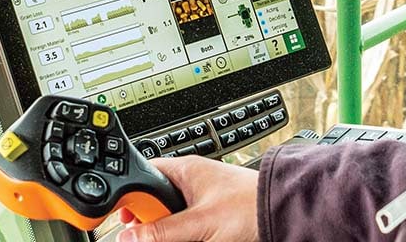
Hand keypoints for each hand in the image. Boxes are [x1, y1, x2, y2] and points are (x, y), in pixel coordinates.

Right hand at [116, 155, 259, 241]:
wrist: (282, 213)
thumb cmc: (250, 205)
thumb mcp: (199, 222)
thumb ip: (163, 231)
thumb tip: (131, 236)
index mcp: (186, 170)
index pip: (144, 175)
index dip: (132, 196)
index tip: (124, 219)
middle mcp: (193, 181)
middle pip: (155, 200)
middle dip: (149, 219)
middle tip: (144, 235)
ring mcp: (203, 200)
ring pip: (171, 216)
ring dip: (166, 230)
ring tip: (170, 238)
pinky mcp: (213, 216)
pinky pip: (187, 225)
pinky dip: (181, 234)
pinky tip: (184, 239)